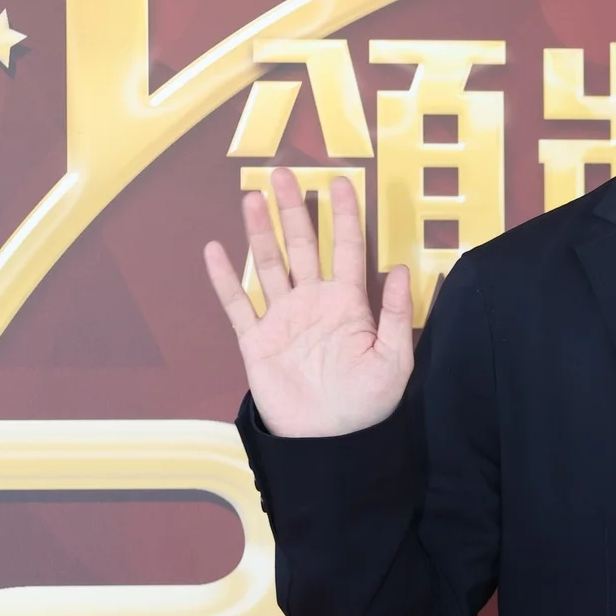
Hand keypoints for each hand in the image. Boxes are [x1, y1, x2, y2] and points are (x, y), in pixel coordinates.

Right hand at [203, 168, 413, 437]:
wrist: (331, 442)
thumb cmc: (367, 404)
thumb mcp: (394, 359)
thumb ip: (397, 315)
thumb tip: (400, 269)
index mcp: (348, 304)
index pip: (347, 249)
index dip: (344, 216)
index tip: (341, 182)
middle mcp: (313, 303)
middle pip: (301, 245)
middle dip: (293, 209)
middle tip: (284, 172)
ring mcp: (283, 319)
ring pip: (269, 264)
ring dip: (260, 231)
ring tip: (251, 196)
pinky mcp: (257, 341)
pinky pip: (238, 304)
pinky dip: (225, 278)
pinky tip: (215, 250)